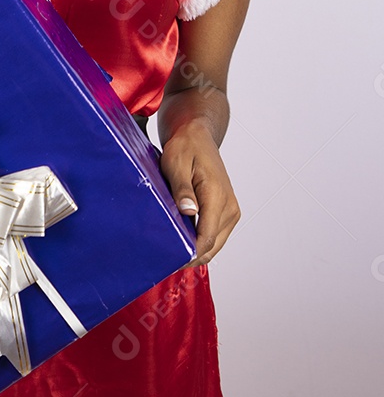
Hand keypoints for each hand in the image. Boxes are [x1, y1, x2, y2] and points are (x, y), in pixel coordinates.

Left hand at [159, 121, 240, 266]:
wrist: (197, 135)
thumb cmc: (185, 146)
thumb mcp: (176, 163)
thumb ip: (182, 189)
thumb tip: (188, 212)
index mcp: (217, 196)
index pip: (207, 238)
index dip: (190, 254)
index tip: (171, 261)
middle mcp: (229, 207)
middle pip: (212, 246)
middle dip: (191, 257)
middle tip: (165, 260)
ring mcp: (231, 210)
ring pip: (214, 244)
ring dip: (196, 250)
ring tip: (171, 251)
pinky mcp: (227, 211)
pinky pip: (214, 234)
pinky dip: (200, 241)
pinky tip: (182, 239)